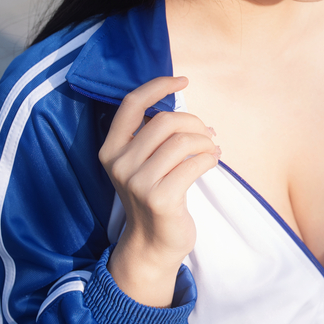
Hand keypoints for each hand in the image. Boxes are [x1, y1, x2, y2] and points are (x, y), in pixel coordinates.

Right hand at [98, 76, 219, 306]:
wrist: (153, 242)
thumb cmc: (155, 194)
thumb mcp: (144, 162)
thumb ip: (155, 134)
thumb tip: (185, 103)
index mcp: (111, 149)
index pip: (132, 103)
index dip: (158, 86)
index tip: (183, 80)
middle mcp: (119, 163)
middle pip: (166, 121)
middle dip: (195, 123)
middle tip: (207, 135)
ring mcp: (137, 182)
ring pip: (183, 141)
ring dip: (205, 142)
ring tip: (211, 150)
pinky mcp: (158, 197)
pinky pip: (195, 163)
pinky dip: (210, 158)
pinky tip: (212, 162)